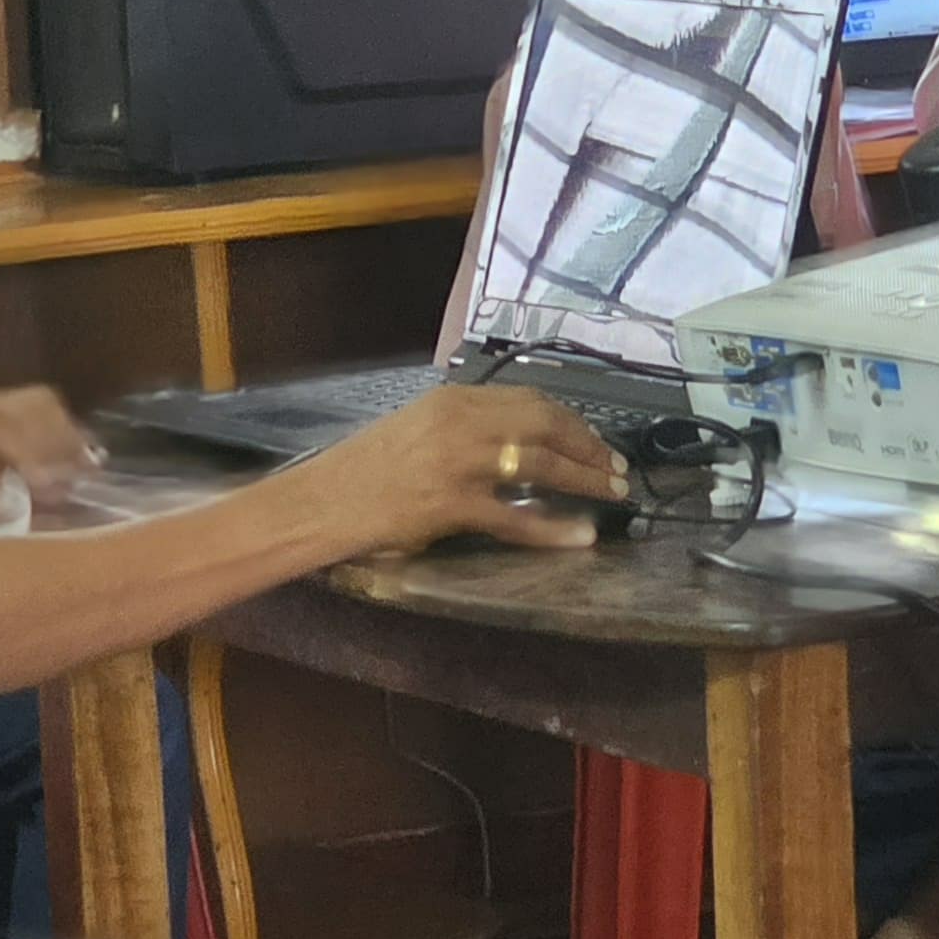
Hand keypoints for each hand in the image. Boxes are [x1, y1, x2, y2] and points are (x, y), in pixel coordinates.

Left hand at [0, 385, 100, 529]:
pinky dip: (58, 437)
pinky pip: (35, 415)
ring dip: (65, 437)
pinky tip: (76, 463)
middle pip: (29, 405)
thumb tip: (13, 500)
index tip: (50, 484)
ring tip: (87, 471)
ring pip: (39, 404)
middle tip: (84, 476)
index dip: (30, 451)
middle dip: (59, 440)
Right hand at [281, 386, 628, 553]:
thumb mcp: (415, 428)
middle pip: (545, 424)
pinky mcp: (451, 505)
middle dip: (590, 445)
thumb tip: (514, 440)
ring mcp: (458, 463)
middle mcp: (460, 423)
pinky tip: (582, 537)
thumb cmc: (363, 471)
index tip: (594, 439)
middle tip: (617, 468)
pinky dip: (555, 529)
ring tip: (614, 494)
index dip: (572, 421)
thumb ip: (462, 427)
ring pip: (540, 463)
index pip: (530, 401)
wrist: (321, 501)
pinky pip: (516, 518)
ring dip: (585, 479)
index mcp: (452, 400)